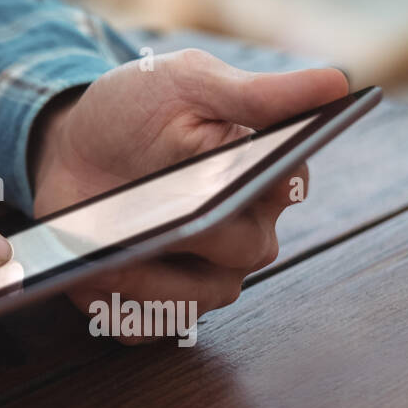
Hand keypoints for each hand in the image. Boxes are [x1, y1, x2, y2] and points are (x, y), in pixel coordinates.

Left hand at [30, 48, 347, 340]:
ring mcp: (200, 276)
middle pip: (245, 251)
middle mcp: (243, 234)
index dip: (266, 184)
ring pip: (197, 298)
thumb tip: (337, 81)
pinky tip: (91, 285)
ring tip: (109, 260)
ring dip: (151, 282)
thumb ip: (256, 92)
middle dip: (205, 235)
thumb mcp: (188, 84)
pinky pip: (144, 326)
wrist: (70, 143)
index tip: (239, 178)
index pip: (287, 186)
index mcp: (265, 176)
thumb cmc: (137, 110)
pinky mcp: (149, 302)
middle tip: (165, 221)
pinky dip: (117, 311)